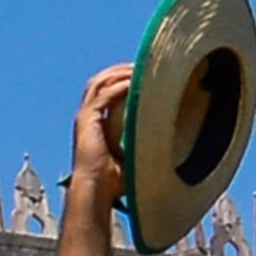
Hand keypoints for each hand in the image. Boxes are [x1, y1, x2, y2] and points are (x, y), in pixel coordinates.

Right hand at [66, 62, 133, 203]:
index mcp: (93, 124)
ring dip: (119, 73)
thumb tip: (170, 142)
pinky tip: (135, 82)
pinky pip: (103, 95)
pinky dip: (119, 86)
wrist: (95, 190)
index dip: (121, 80)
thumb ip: (143, 144)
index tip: (142, 75)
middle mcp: (86, 117)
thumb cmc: (114, 182)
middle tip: (142, 64)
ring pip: (99, 83)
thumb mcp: (132, 156)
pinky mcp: (86, 120)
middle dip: (120, 70)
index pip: (104, 92)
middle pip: (99, 81)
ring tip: (139, 68)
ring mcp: (84, 117)